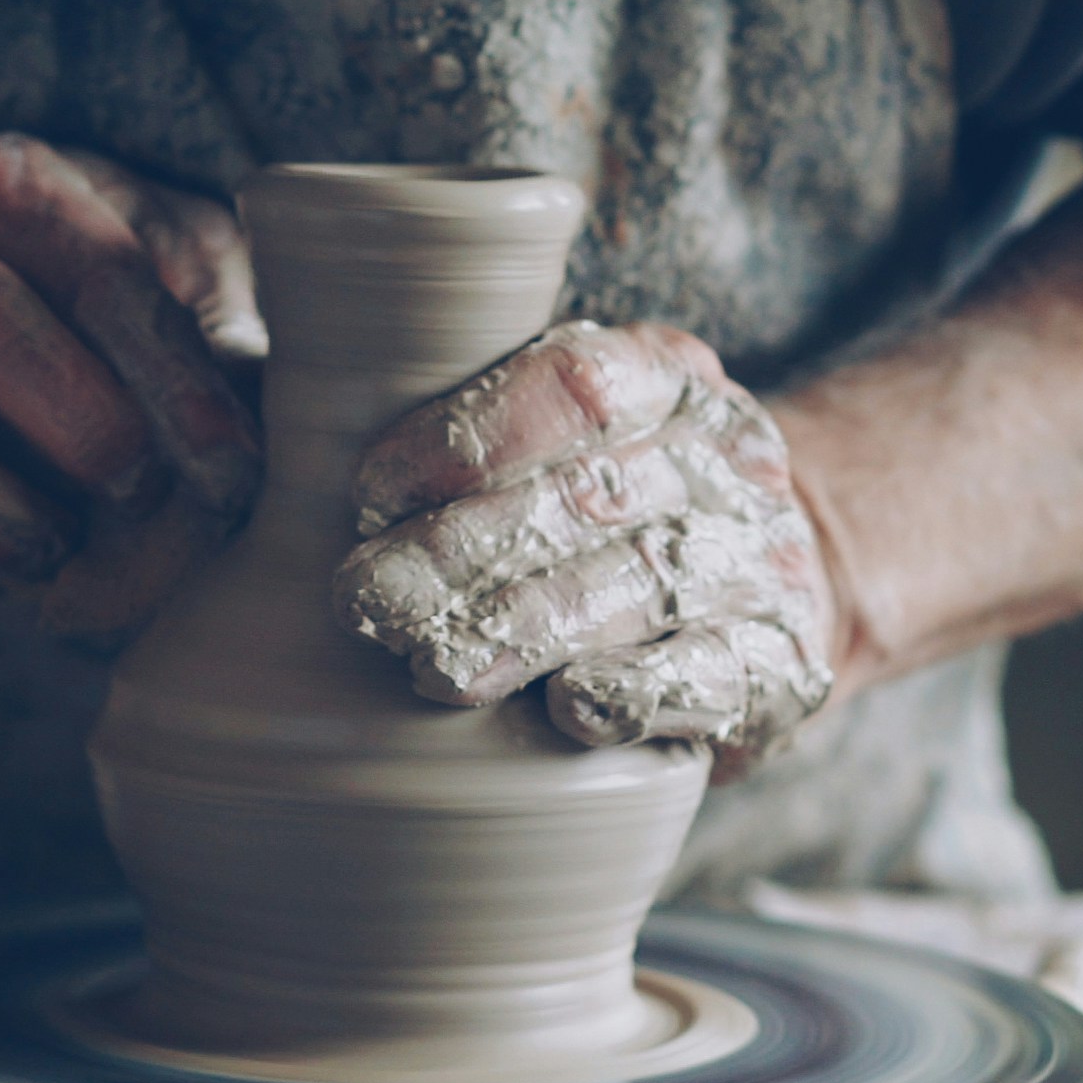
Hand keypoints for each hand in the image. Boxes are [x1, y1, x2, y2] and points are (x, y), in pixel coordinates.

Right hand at [0, 134, 262, 623]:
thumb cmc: (70, 279)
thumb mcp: (153, 243)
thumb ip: (213, 298)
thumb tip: (265, 397)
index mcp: (7, 185)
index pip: (103, 278)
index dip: (177, 385)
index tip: (230, 466)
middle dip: (87, 433)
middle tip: (140, 491)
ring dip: (5, 516)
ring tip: (62, 542)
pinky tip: (5, 559)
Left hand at [336, 322, 842, 778]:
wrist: (791, 574)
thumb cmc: (622, 499)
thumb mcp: (575, 430)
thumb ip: (476, 425)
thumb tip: (291, 435)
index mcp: (669, 375)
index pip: (574, 383)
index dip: (466, 432)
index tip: (367, 490)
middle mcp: (728, 460)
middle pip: (587, 496)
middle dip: (462, 550)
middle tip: (362, 600)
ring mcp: (764, 562)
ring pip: (642, 585)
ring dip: (529, 627)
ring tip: (435, 669)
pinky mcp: (787, 664)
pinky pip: (718, 675)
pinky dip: (644, 690)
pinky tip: (572, 708)